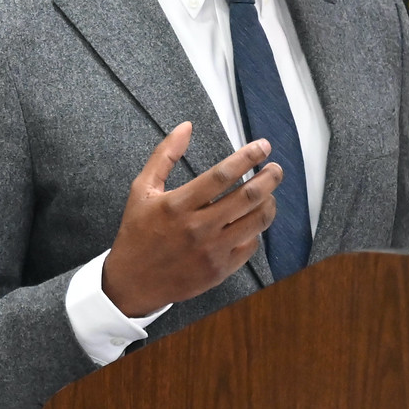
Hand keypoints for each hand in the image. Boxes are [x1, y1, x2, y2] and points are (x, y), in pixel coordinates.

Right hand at [104, 123, 282, 317]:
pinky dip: (256, 229)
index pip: (222, 175)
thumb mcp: (142, 189)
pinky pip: (251, 245)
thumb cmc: (137, 232)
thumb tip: (186, 127)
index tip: (263, 147)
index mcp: (177, 205)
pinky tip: (252, 220)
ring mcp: (212, 251)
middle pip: (248, 197)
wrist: (133, 280)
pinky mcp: (220, 269)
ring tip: (268, 193)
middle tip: (276, 169)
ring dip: (269, 203)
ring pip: (257, 222)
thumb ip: (164, 155)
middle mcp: (197, 228)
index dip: (247, 158)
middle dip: (269, 178)